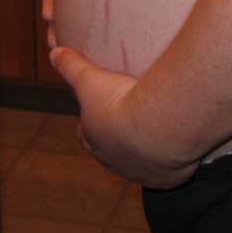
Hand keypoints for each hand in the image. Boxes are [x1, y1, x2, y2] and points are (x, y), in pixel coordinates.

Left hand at [50, 45, 199, 188]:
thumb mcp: (90, 79)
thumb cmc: (120, 103)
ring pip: (140, 163)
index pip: (85, 133)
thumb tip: (54, 53)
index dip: (90, 123)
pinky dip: (170, 162)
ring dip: (145, 151)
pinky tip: (177, 148)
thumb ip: (71, 66)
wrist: (157, 125)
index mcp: (94, 139)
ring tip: (158, 131)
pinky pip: (167, 172)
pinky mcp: (165, 179)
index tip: (98, 111)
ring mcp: (140, 172)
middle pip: (111, 151)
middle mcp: (114, 161)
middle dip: (117, 138)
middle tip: (130, 119)